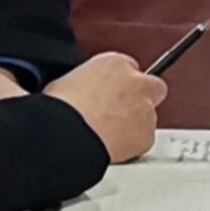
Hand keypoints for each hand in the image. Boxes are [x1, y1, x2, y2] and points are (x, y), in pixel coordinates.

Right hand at [47, 50, 163, 163]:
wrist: (68, 134)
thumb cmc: (58, 109)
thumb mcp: (61, 82)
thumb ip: (78, 82)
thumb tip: (66, 89)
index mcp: (113, 63)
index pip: (127, 66)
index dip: (118, 83)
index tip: (109, 93)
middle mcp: (135, 82)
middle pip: (151, 85)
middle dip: (141, 97)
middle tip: (121, 111)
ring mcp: (144, 108)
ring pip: (149, 115)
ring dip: (135, 123)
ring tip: (109, 134)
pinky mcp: (147, 134)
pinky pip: (144, 140)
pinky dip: (133, 144)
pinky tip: (112, 147)